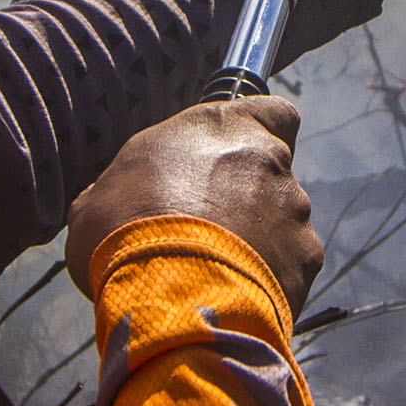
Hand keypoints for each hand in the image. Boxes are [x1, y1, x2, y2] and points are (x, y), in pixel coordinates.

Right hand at [69, 98, 319, 305]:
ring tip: (215, 273)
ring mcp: (293, 208)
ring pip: (283, 220)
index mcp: (220, 126)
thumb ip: (126, 186)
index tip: (240, 154)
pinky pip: (291, 264)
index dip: (261, 133)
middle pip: (271, 173)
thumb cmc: (124, 232)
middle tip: (207, 231)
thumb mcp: (99, 197)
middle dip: (247, 199)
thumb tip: (114, 201)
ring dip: (259, 240)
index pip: (272, 111)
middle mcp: (267, 159)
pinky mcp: (306, 257)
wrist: (170, 293)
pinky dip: (271, 278)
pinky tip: (236, 295)